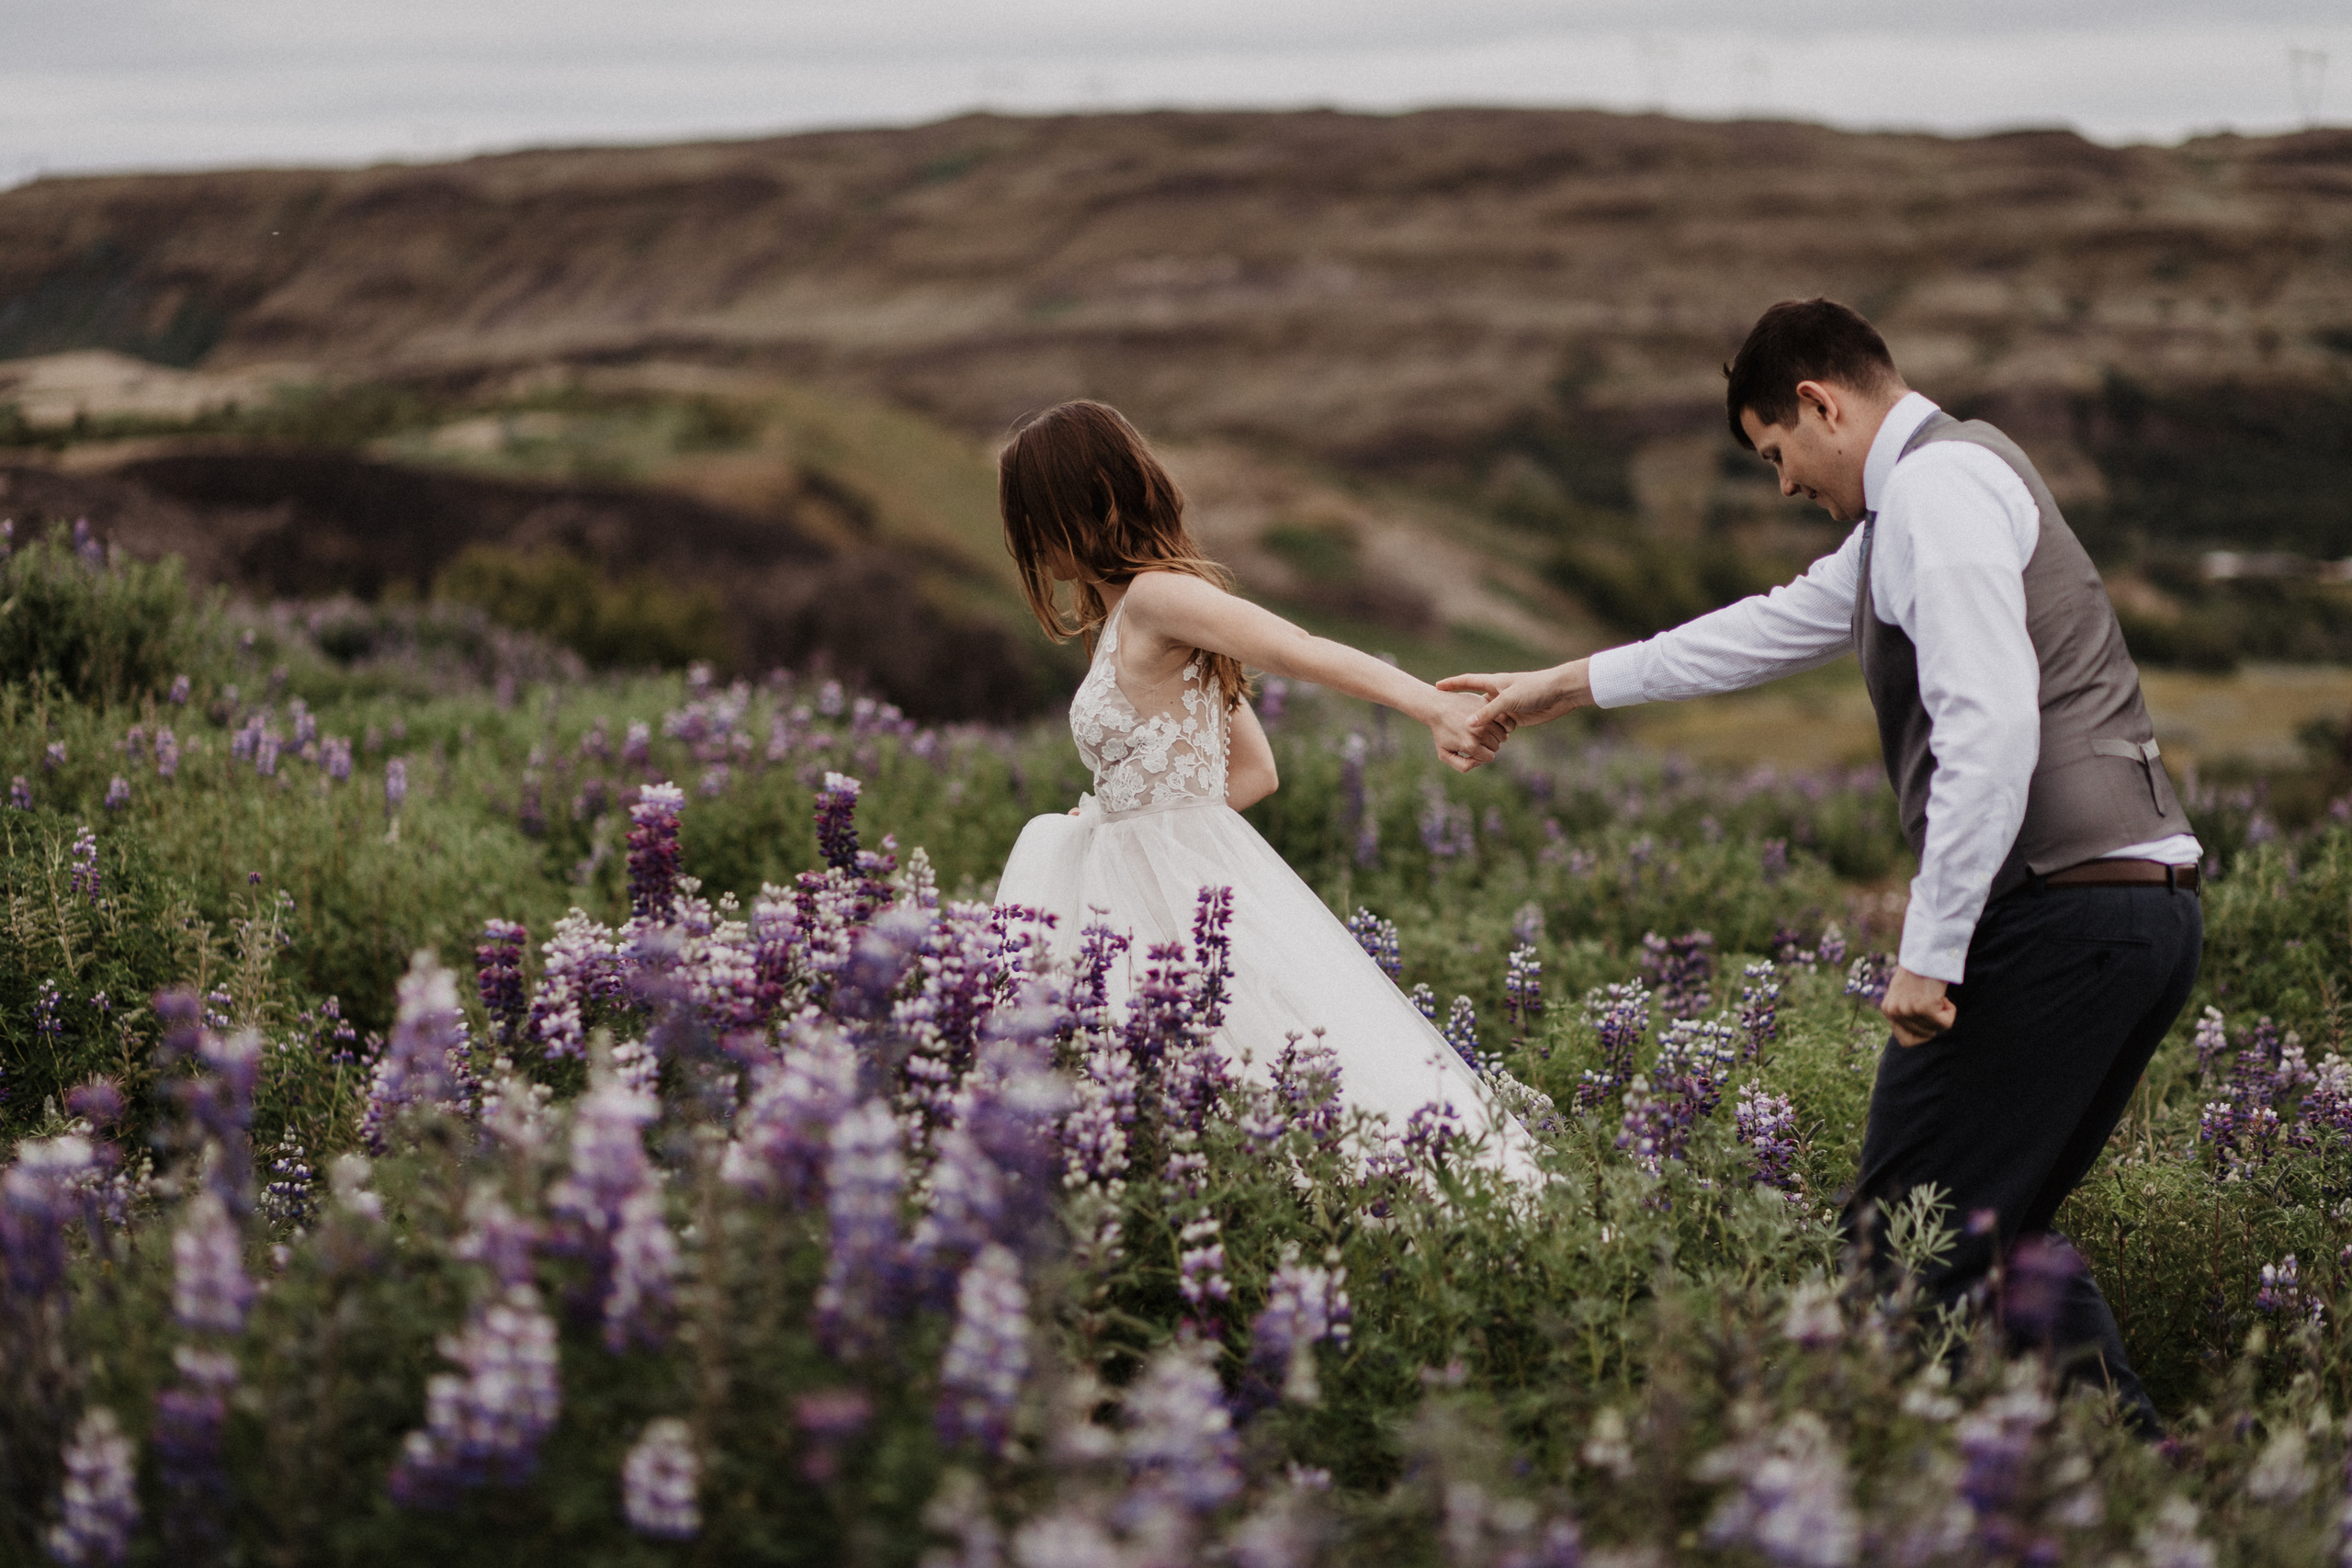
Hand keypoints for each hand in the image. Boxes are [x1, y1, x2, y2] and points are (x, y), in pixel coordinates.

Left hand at [1425, 688, 1505, 772]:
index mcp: (1470, 745)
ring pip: (1502, 734)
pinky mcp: (1487, 707)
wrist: (1437, 706)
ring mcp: (1485, 719)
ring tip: (1483, 730)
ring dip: (1495, 734)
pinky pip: (1504, 720)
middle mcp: (1479, 733)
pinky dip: (1500, 723)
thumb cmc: (1441, 732)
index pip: (1489, 757)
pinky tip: (1490, 722)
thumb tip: (1479, 762)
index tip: (1474, 747)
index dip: (1483, 754)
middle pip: (1496, 745)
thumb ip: (1462, 766)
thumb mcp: (1444, 754)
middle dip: (1489, 744)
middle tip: (1476, 737)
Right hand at [1438, 659, 1594, 733]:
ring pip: (1488, 719)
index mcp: (1494, 683)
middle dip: (1461, 709)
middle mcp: (1498, 694)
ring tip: (1461, 734)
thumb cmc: (1535, 689)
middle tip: (1445, 717)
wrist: (1561, 693)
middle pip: (1475, 703)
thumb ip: (1488, 712)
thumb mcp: (1508, 700)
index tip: (1437, 686)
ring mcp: (1507, 707)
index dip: (1452, 684)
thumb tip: (1468, 725)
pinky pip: (1500, 727)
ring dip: (1479, 726)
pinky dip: (1494, 734)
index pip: (1467, 681)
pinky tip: (1486, 741)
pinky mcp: (1516, 718)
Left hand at [1882, 966, 1955, 1045]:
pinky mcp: (1924, 1007)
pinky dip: (1951, 1011)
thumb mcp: (1905, 993)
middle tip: (1933, 999)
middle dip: (1934, 1021)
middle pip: (1924, 1036)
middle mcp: (1894, 1012)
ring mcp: (1908, 1010)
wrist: (1927, 951)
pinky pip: (1945, 1023)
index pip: (1906, 1041)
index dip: (1923, 1034)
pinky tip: (1942, 995)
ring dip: (1942, 1013)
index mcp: (1888, 1010)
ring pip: (1936, 1029)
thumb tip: (1920, 1033)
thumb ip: (1907, 1012)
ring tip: (1935, 993)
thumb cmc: (1920, 970)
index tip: (1928, 1019)